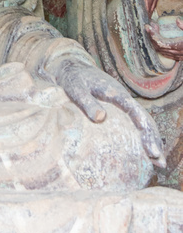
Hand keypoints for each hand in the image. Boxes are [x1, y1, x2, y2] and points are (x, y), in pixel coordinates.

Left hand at [49, 57, 164, 165]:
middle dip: (152, 139)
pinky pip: (135, 122)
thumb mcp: (76, 89)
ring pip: (143, 122)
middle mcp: (123, 98)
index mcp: (115, 92)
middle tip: (159, 161)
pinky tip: (145, 152)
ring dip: (151, 140)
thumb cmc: (74, 80)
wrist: (74, 69)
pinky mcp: (119, 108)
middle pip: (144, 119)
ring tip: (158, 163)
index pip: (134, 111)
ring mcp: (123, 103)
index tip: (150, 147)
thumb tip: (101, 117)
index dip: (144, 128)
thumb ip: (87, 102)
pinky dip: (142, 136)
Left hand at [146, 16, 182, 60]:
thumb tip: (176, 20)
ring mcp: (178, 56)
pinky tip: (159, 37)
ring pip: (160, 50)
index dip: (152, 35)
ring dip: (155, 40)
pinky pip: (165, 53)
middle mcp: (177, 53)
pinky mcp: (179, 57)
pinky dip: (160, 45)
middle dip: (152, 36)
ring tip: (155, 28)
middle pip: (158, 47)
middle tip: (150, 25)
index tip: (148, 26)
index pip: (161, 42)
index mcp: (180, 46)